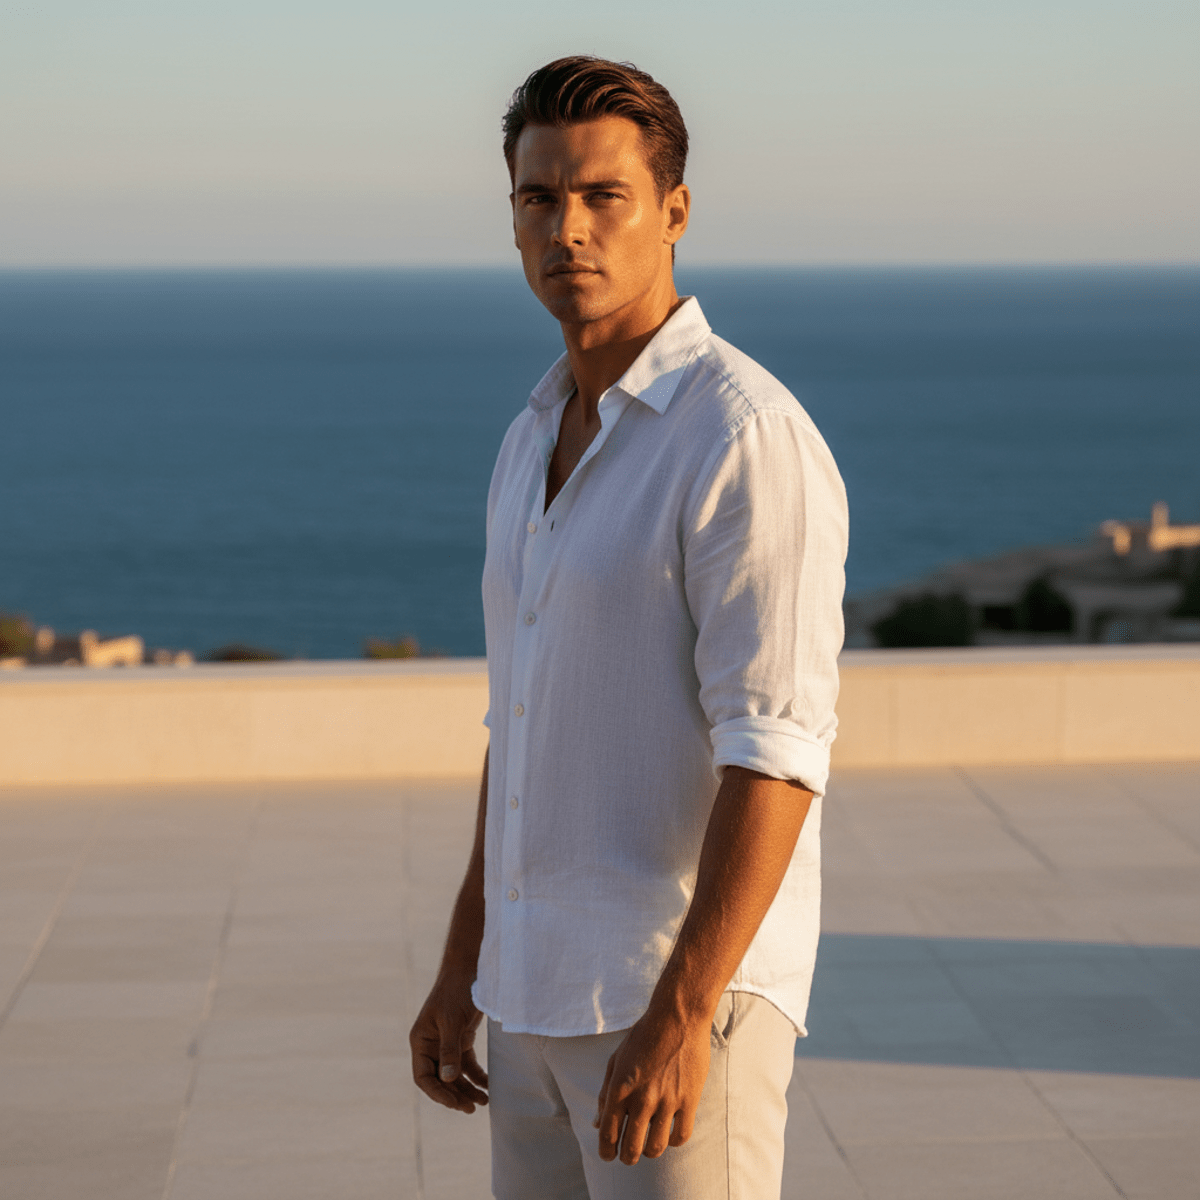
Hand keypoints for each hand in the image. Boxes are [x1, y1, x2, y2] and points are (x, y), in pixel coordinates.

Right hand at [409, 975, 488, 1113]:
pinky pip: (467, 1064)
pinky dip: (476, 1075)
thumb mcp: (452, 1021)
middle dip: (455, 1095)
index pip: (424, 1076)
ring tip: (484, 1101)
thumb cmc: (456, 990)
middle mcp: (431, 1045)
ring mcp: (446, 1043)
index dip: (437, 1093)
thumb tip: (447, 1081)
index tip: (455, 1103)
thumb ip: (450, 1050)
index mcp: (420, 1041)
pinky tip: (488, 1085)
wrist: (470, 967)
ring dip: (467, 1088)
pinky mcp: (462, 1039)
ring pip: (455, 1075)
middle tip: (472, 1108)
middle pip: (440, 1079)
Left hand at [594, 1007, 711, 1164]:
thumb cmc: (643, 1036)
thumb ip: (604, 1093)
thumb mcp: (616, 1059)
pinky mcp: (689, 1100)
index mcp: (620, 1087)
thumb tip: (596, 1124)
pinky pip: (680, 1136)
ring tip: (648, 1145)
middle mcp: (642, 1098)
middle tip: (627, 1156)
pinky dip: (673, 1142)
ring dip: (649, 1151)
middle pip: (631, 1148)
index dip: (606, 1151)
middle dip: (626, 1157)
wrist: (678, 1017)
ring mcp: (667, 1100)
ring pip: (656, 1148)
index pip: (607, 1134)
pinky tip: (669, 1133)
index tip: (608, 1156)